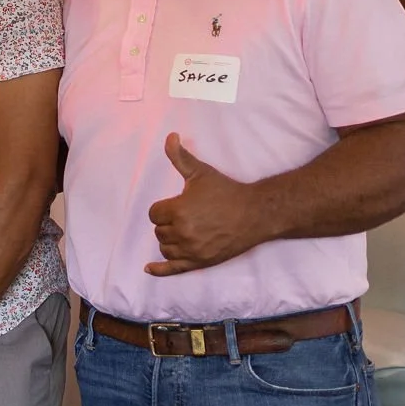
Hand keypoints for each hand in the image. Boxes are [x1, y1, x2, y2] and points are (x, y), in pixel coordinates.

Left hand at [145, 133, 265, 276]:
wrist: (255, 213)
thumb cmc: (226, 191)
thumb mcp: (201, 172)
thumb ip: (180, 156)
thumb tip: (170, 136)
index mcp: (178, 211)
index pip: (154, 214)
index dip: (163, 208)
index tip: (177, 204)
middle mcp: (182, 233)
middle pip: (159, 231)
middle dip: (168, 223)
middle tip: (187, 215)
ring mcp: (191, 250)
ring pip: (165, 248)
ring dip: (169, 240)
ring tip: (184, 231)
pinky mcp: (200, 263)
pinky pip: (173, 269)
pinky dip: (160, 270)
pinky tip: (149, 269)